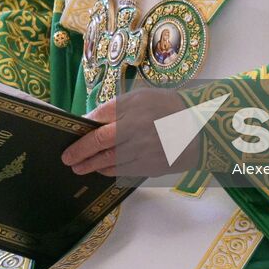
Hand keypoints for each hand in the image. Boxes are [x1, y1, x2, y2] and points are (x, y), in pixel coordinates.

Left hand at [60, 87, 198, 177]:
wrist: (201, 128)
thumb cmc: (168, 107)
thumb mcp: (142, 97)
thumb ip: (116, 107)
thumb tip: (90, 121)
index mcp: (133, 107)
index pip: (99, 118)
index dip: (82, 129)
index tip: (70, 134)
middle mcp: (136, 128)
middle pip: (100, 142)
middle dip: (80, 152)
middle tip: (67, 158)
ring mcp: (144, 150)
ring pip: (109, 161)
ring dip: (91, 165)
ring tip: (79, 167)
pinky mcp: (151, 166)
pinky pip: (123, 171)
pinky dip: (109, 171)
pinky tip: (101, 169)